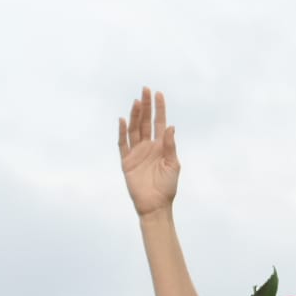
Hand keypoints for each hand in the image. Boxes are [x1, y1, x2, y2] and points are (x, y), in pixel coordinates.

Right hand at [119, 88, 181, 216]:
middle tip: (145, 90)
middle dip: (146, 106)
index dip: (159, 109)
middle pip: (145, 122)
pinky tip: (122, 120)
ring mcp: (136, 153)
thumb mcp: (173, 165)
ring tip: (136, 101)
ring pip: (134, 129)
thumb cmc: (167, 187)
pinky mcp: (126, 161)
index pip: (159, 123)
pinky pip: (123, 144)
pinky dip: (122, 132)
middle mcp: (148, 146)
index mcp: (161, 146)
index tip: (158, 94)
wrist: (155, 205)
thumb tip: (170, 126)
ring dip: (134, 115)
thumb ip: (170, 146)